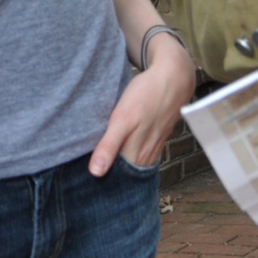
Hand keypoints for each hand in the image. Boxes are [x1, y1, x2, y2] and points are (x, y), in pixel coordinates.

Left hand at [88, 33, 196, 175]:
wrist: (174, 77)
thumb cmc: (146, 95)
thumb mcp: (122, 118)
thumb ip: (109, 146)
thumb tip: (96, 173)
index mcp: (136, 156)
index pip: (114, 179)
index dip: (99, 181)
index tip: (84, 181)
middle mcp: (145, 157)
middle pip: (123, 174)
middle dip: (107, 175)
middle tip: (85, 171)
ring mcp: (153, 147)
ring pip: (131, 165)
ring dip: (117, 166)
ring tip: (99, 162)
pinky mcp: (155, 137)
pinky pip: (139, 153)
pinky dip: (128, 154)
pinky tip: (119, 148)